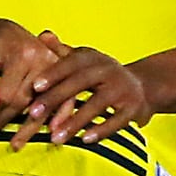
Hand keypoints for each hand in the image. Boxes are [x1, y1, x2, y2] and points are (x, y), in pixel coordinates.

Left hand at [0, 18, 65, 129]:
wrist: (4, 31)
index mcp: (22, 55)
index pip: (7, 94)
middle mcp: (43, 59)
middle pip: (25, 100)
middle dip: (5, 121)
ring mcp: (56, 65)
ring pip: (43, 103)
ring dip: (30, 127)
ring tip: (16, 145)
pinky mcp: (63, 72)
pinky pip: (64, 98)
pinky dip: (58, 117)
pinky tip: (52, 134)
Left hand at [0, 38, 155, 144]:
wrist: (142, 86)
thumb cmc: (99, 76)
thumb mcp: (82, 61)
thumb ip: (61, 52)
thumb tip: (42, 35)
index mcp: (93, 58)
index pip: (71, 62)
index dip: (53, 73)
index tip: (34, 87)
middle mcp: (109, 70)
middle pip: (81, 82)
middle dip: (56, 98)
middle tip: (33, 114)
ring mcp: (123, 89)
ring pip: (97, 104)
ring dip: (74, 121)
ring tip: (54, 137)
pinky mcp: (134, 108)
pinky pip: (117, 120)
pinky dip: (101, 130)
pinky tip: (84, 140)